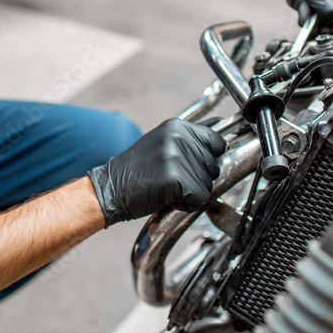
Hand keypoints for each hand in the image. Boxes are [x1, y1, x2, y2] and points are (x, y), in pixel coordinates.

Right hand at [87, 118, 226, 226]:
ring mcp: (179, 157)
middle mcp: (180, 137)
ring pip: (208, 185)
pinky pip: (200, 199)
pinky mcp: (178, 179)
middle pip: (214, 166)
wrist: (109, 189)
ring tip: (165, 188)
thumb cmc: (135, 172)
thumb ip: (189, 141)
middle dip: (197, 178)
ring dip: (190, 193)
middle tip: (169, 179)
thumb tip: (223, 136)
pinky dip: (186, 206)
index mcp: (177, 126)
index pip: (217, 141)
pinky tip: (166, 198)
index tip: (192, 166)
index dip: (208, 160)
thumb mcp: (162, 145)